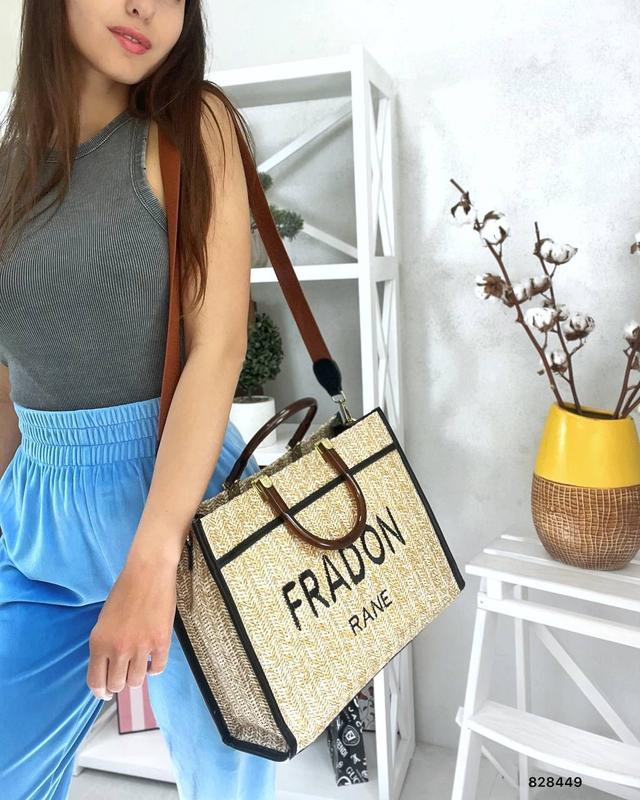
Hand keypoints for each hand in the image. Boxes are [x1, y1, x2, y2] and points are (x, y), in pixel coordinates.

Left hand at [87, 555, 177, 700]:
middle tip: (124, 677)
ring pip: (136, 681)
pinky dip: (154, 668)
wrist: (148, 572)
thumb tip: (108, 668)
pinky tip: (152, 659)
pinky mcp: (161, 642)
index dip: (101, 692)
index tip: (106, 693)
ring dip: (137, 676)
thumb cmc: (124, 591)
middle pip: (117, 685)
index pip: (96, 681)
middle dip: (119, 684)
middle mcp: (118, 648)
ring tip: (139, 665)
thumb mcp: (104, 621)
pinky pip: (157, 669)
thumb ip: (104, 645)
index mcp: (99, 642)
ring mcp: (141, 647)